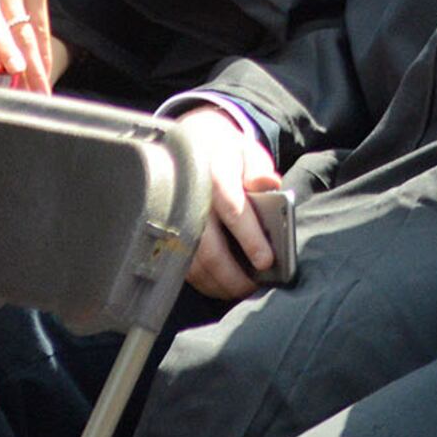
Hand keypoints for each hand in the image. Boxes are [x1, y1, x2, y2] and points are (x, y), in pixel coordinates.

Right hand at [177, 105, 286, 301]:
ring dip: (218, 283)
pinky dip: (202, 281)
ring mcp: (173, 217)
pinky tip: (220, 285)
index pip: (232, 208)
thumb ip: (259, 169)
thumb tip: (269, 185)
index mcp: (213, 171)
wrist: (191, 146)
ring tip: (241, 290)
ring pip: (194, 262)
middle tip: (255, 286)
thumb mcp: (246, 153)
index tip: (266, 261)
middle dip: (233, 273)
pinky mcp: (166, 232)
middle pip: (209, 246)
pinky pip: (182, 265)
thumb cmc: (227, 155)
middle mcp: (188, 196)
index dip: (249, 237)